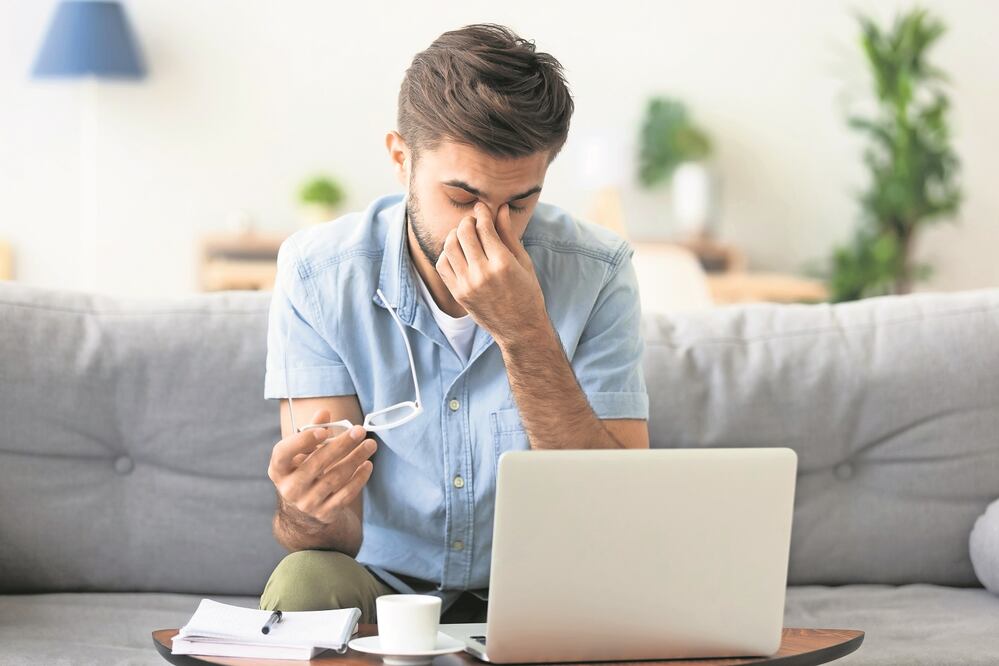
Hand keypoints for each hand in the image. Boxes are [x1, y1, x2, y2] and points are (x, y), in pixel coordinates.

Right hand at [267, 409, 376, 524]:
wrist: (304, 509)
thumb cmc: (304, 470)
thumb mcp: (302, 452)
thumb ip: (312, 430)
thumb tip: (324, 413)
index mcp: (278, 469)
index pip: (283, 453)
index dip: (303, 441)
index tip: (324, 431)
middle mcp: (290, 488)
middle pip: (316, 464)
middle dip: (341, 445)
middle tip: (360, 431)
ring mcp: (307, 503)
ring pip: (335, 478)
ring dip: (355, 459)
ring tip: (370, 445)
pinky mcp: (325, 513)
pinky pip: (345, 495)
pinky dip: (359, 479)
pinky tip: (368, 465)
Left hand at [435, 201, 546, 344]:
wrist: (520, 328)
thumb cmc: (527, 293)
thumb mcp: (523, 262)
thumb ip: (508, 234)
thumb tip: (500, 208)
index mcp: (502, 263)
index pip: (483, 227)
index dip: (481, 212)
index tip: (481, 208)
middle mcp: (482, 273)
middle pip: (464, 233)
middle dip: (467, 221)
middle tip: (473, 220)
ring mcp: (467, 284)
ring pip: (449, 246)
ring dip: (455, 234)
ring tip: (464, 234)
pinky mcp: (458, 293)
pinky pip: (442, 264)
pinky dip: (447, 253)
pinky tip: (458, 252)